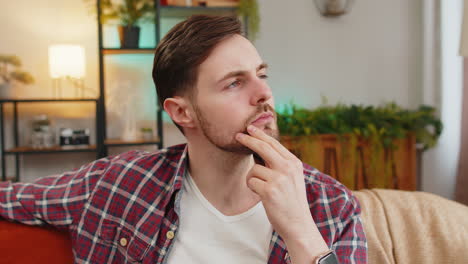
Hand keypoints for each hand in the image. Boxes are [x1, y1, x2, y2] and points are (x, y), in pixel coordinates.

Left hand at [236, 125, 328, 262]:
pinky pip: (251, 181)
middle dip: (248, 140)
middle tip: (237, 136)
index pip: (274, 143)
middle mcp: (288, 168)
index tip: (249, 129)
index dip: (260, 135)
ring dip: (252, 179)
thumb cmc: (291, 202)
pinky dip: (252, 188)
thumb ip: (280, 164)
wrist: (298, 224)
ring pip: (254, 169)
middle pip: (263, 147)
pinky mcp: (269, 190)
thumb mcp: (292, 178)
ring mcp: (279, 179)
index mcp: (294, 163)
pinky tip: (262, 196)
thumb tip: (259, 150)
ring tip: (263, 190)